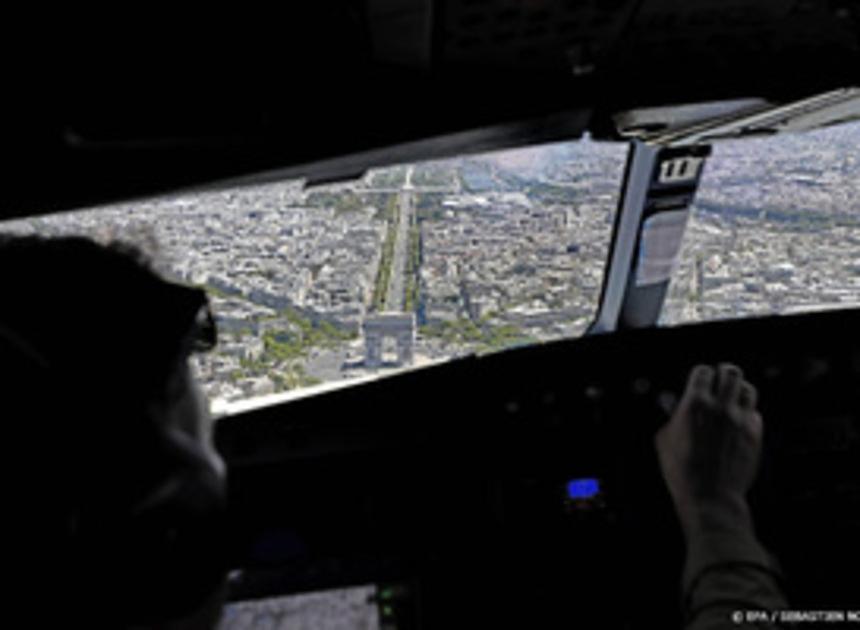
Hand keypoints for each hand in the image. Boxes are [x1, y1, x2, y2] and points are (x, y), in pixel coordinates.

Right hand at [655, 364, 762, 536]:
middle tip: (719, 380)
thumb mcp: (664, 440)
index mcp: (695, 405)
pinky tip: (738, 422)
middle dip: (724, 374)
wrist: (710, 497)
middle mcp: (721, 408)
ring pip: (748, 389)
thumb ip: (673, 418)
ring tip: (732, 398)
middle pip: (731, 373)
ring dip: (738, 391)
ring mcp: (741, 421)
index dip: (700, 374)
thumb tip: (676, 408)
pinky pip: (755, 414)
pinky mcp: (755, 435)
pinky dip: (747, 414)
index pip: (703, 371)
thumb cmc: (681, 471)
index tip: (699, 379)